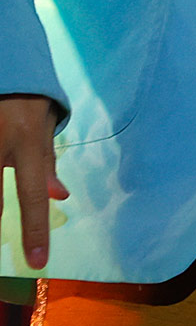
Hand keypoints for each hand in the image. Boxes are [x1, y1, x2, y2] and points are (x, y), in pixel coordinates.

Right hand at [0, 94, 65, 270]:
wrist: (4, 65)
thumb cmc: (26, 98)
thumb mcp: (43, 124)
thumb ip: (47, 161)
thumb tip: (60, 196)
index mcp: (27, 140)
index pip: (32, 194)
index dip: (35, 230)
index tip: (36, 260)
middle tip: (2, 255)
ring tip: (2, 221)